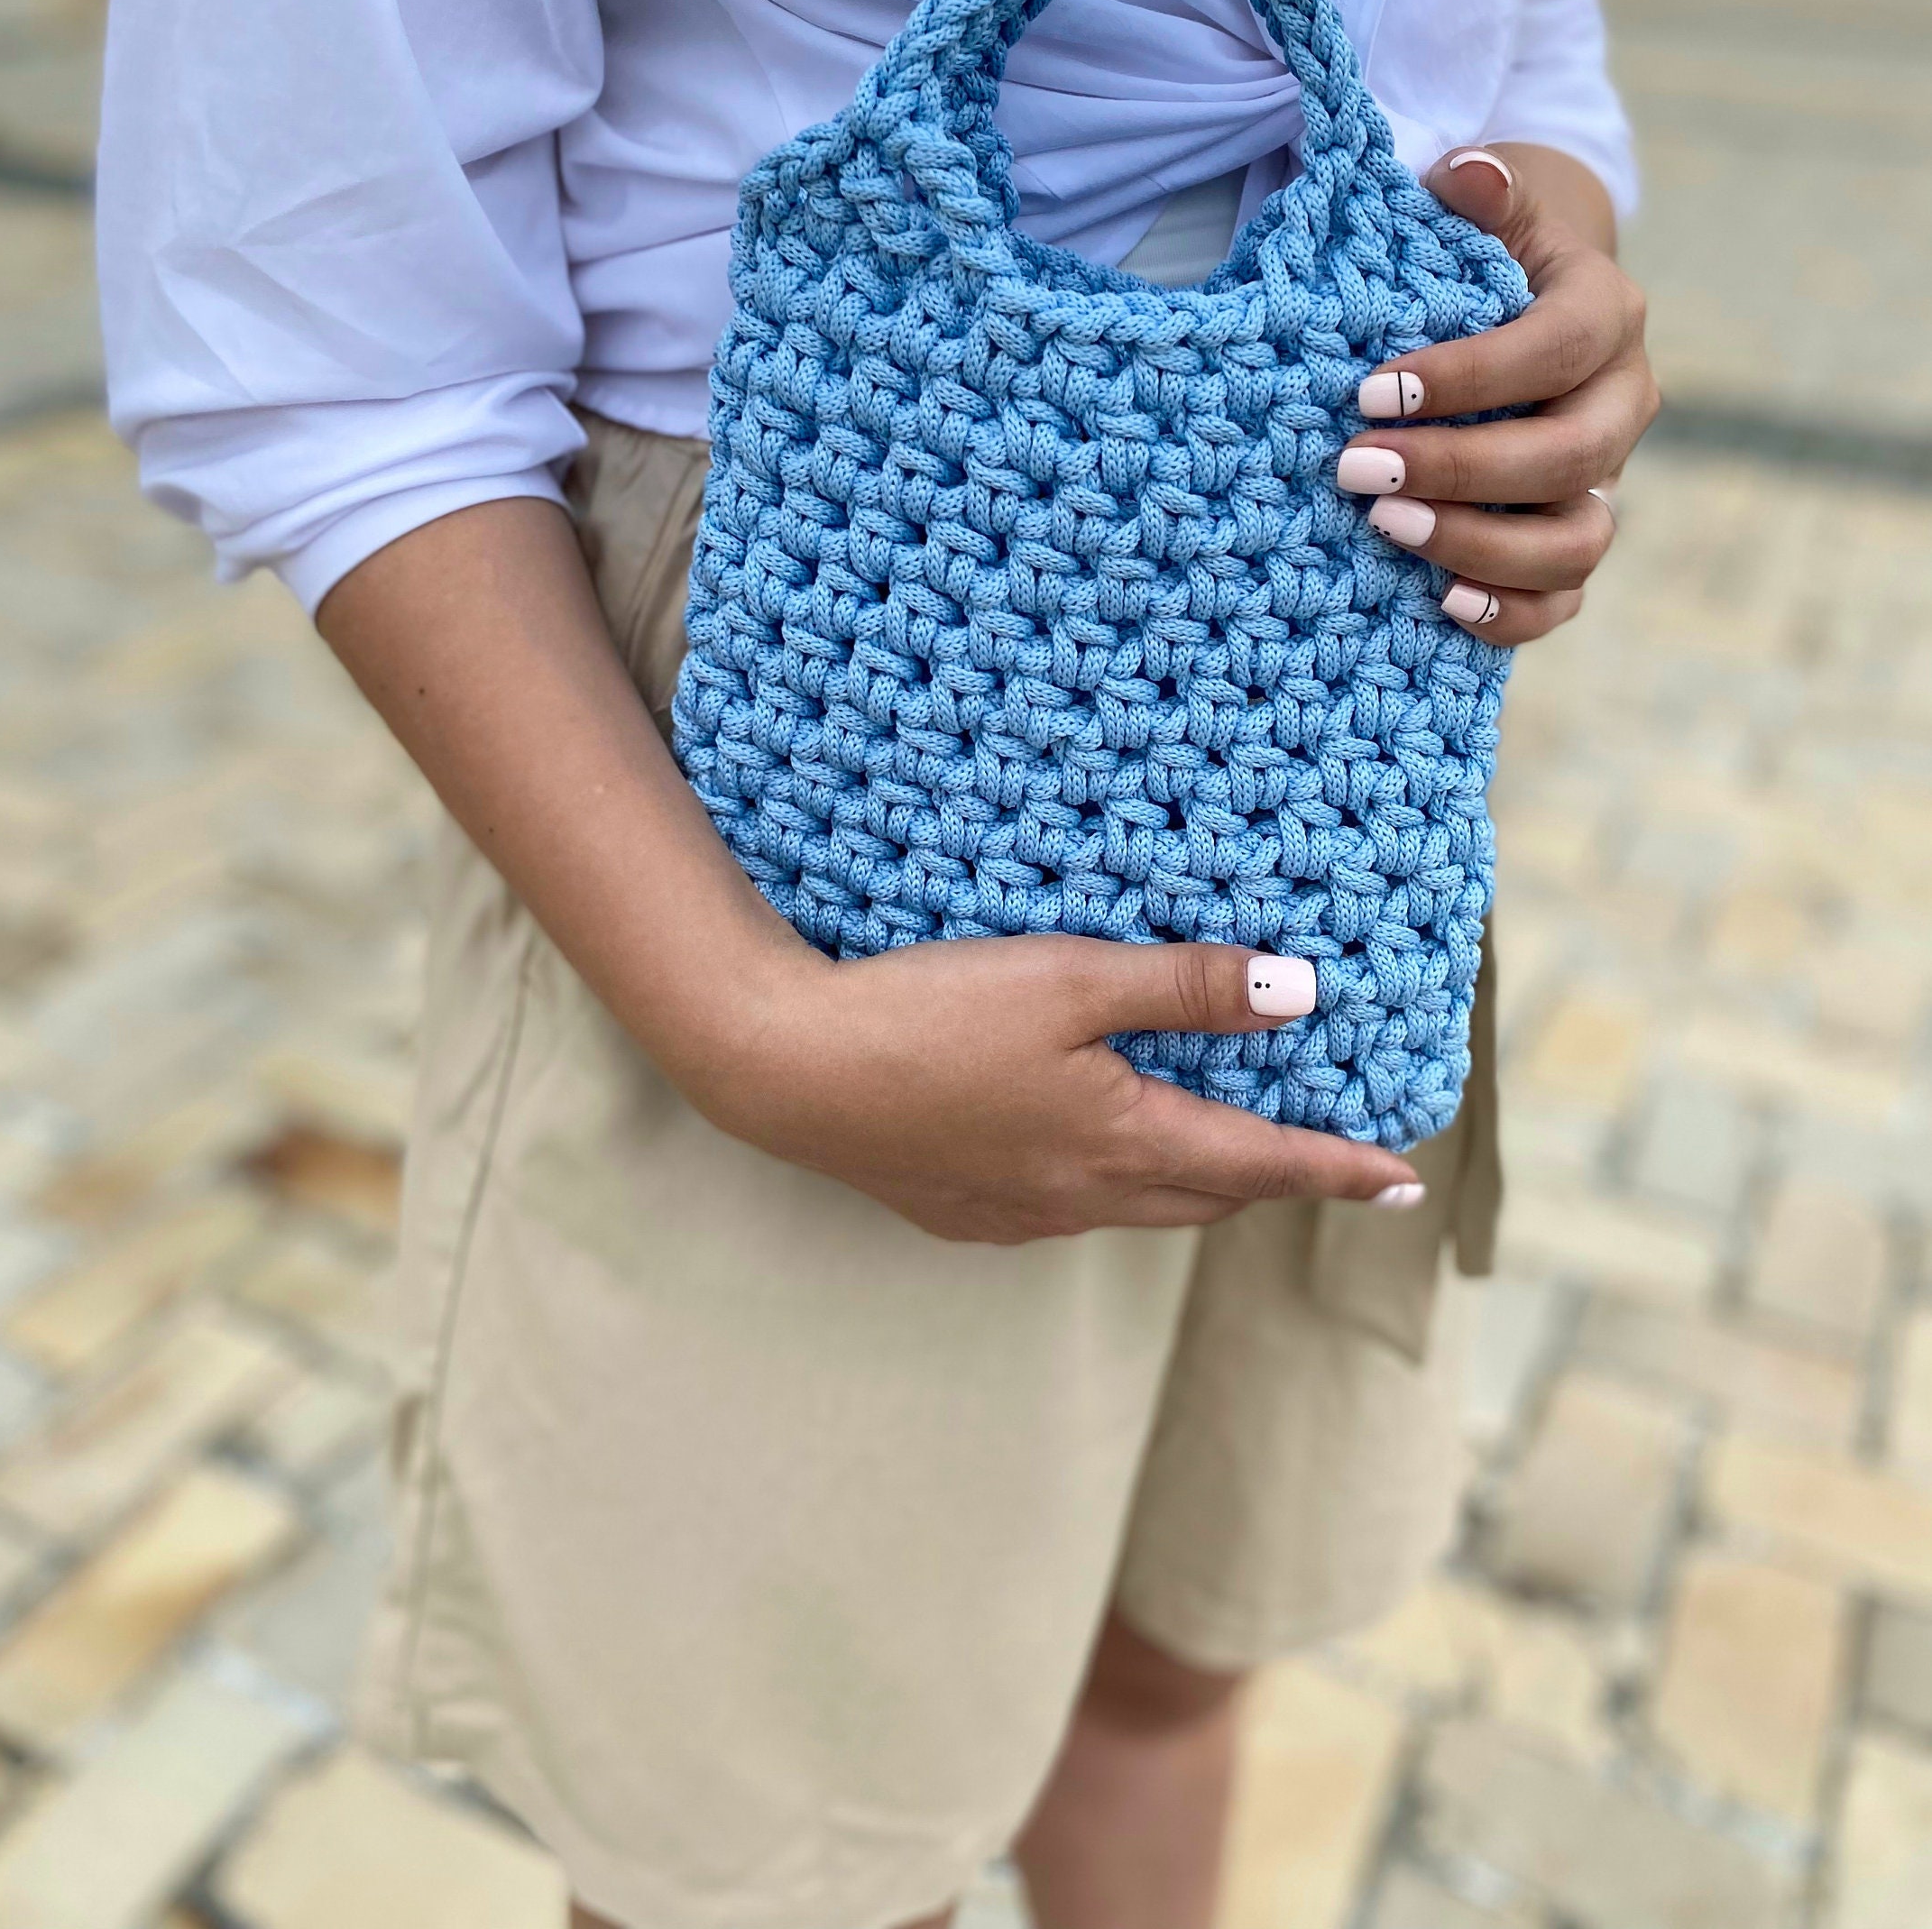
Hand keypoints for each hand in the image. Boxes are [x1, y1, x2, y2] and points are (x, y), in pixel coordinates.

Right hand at [683, 931, 1424, 1244]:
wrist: (788, 1070)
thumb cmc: (930, 1014)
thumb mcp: (1068, 980)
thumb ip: (1185, 986)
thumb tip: (1302, 994)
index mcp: (1122, 1142)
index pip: (1262, 1163)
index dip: (1337, 1169)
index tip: (1403, 1179)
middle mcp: (1081, 1195)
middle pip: (1207, 1196)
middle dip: (1273, 1182)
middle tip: (1327, 1163)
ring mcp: (1016, 1211)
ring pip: (1138, 1205)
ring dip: (1194, 1183)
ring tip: (1224, 1153)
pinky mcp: (961, 1209)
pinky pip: (1068, 1210)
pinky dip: (1114, 1186)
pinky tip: (1092, 1156)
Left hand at [1339, 143, 1656, 646]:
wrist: (1521, 294)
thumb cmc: (1483, 250)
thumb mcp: (1486, 207)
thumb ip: (1481, 194)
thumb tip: (1469, 174)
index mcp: (1606, 314)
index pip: (1555, 351)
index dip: (1469, 376)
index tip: (1370, 391)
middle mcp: (1620, 403)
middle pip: (1569, 458)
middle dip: (1460, 470)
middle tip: (1357, 470)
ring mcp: (1603, 480)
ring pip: (1577, 541)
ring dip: (1482, 545)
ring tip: (1387, 530)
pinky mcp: (1572, 535)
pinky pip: (1563, 596)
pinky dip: (1513, 611)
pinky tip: (1441, 602)